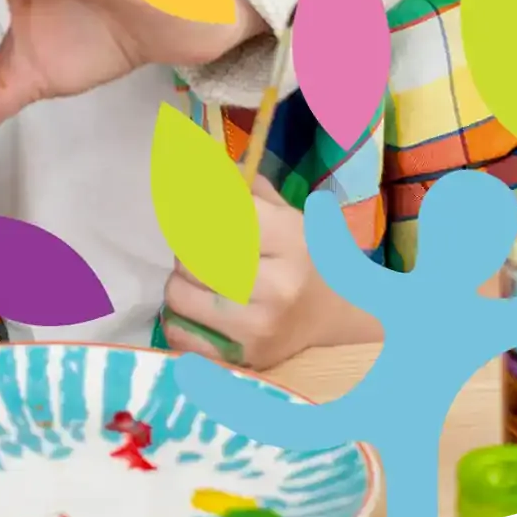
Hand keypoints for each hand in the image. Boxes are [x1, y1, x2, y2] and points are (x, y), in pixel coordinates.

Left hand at [161, 177, 381, 370]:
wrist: (339, 315)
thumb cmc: (305, 254)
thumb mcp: (284, 211)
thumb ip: (238, 185)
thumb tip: (187, 156)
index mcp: (288, 239)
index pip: (214, 213)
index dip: (194, 207)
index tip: (191, 205)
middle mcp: (276, 286)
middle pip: (189, 255)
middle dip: (186, 247)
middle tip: (202, 248)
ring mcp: (259, 329)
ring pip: (177, 294)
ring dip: (180, 282)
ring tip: (202, 280)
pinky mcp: (243, 360)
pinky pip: (179, 335)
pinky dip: (178, 319)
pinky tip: (198, 309)